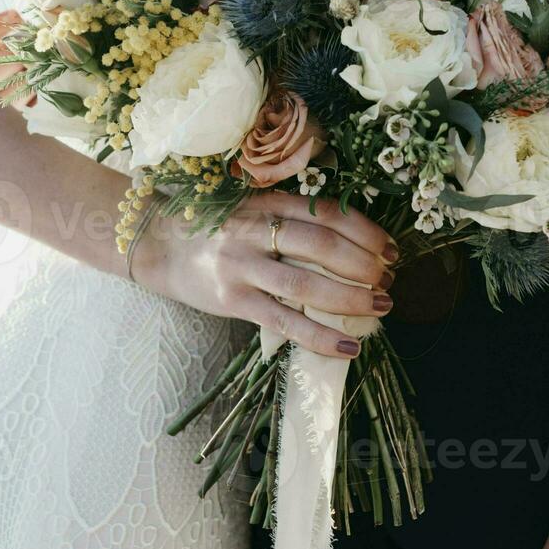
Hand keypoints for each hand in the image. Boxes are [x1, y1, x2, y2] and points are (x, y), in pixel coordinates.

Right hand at [130, 192, 397, 358]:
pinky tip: (349, 346)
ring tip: (381, 306)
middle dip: (366, 265)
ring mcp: (243, 266)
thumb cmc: (214, 227)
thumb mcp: (251, 207)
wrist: (156, 243)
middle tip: (390, 281)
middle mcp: (256, 229)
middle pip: (324, 245)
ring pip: (307, 283)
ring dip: (352, 297)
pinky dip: (320, 335)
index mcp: (267, 201)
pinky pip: (284, 321)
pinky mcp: (233, 300)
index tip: (392, 249)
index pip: (328, 213)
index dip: (367, 231)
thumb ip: (290, 216)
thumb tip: (348, 241)